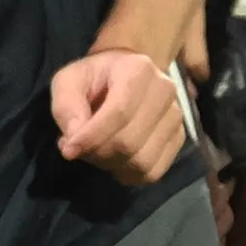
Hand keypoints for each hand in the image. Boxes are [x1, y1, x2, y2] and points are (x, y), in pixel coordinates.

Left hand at [51, 48, 190, 185]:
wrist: (125, 76)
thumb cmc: (95, 79)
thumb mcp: (69, 81)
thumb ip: (66, 105)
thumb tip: (74, 138)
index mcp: (138, 70)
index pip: (119, 112)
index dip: (91, 137)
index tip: (68, 150)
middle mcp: (165, 91)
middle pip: (129, 141)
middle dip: (97, 154)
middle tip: (81, 149)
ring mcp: (176, 115)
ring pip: (143, 160)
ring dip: (112, 165)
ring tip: (98, 153)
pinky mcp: (179, 137)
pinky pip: (154, 171)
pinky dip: (130, 175)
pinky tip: (116, 162)